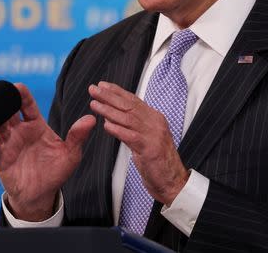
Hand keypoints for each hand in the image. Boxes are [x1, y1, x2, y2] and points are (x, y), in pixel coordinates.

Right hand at [0, 83, 95, 220]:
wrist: (41, 195)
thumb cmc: (56, 171)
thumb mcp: (71, 154)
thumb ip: (78, 136)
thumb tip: (92, 119)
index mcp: (36, 125)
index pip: (27, 105)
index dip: (22, 95)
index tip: (19, 86)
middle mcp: (20, 132)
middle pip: (9, 112)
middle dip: (5, 102)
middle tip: (4, 95)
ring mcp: (9, 145)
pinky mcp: (1, 160)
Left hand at [89, 81, 188, 205]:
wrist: (173, 182)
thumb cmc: (157, 162)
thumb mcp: (144, 139)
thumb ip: (132, 127)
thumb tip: (111, 116)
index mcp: (154, 118)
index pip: (133, 100)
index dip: (117, 92)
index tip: (103, 85)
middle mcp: (155, 123)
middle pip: (129, 106)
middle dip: (109, 96)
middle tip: (94, 89)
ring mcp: (154, 135)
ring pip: (128, 118)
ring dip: (109, 110)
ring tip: (94, 104)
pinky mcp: (150, 149)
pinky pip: (131, 136)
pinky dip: (117, 130)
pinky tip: (106, 125)